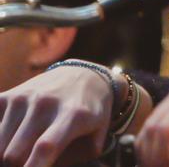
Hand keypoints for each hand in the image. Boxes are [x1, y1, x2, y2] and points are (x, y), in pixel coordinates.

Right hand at [0, 64, 115, 166]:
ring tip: (25, 150)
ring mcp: (22, 98)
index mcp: (73, 115)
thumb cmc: (90, 116)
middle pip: (13, 156)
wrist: (83, 76)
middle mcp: (45, 103)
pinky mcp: (5, 97)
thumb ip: (72, 162)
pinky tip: (13, 137)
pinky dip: (0, 140)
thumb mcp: (95, 140)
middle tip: (32, 163)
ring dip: (7, 156)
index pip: (45, 147)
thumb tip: (40, 166)